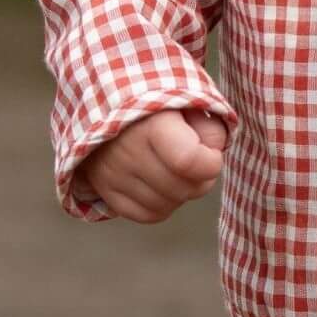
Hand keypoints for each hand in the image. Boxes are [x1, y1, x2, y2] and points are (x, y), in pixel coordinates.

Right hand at [78, 107, 228, 222]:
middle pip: (182, 189)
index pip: (188, 161)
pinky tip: (164, 185)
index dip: (211, 162)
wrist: (111, 101)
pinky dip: (162, 206)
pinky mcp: (104, 190)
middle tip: (197, 162)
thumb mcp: (192, 101)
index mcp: (151, 125)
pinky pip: (147, 215)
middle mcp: (127, 152)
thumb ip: (211, 127)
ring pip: (166, 205)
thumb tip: (212, 155)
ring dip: (181, 194)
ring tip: (178, 171)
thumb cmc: (161, 104)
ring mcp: (112, 174)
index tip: (210, 152)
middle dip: (201, 179)